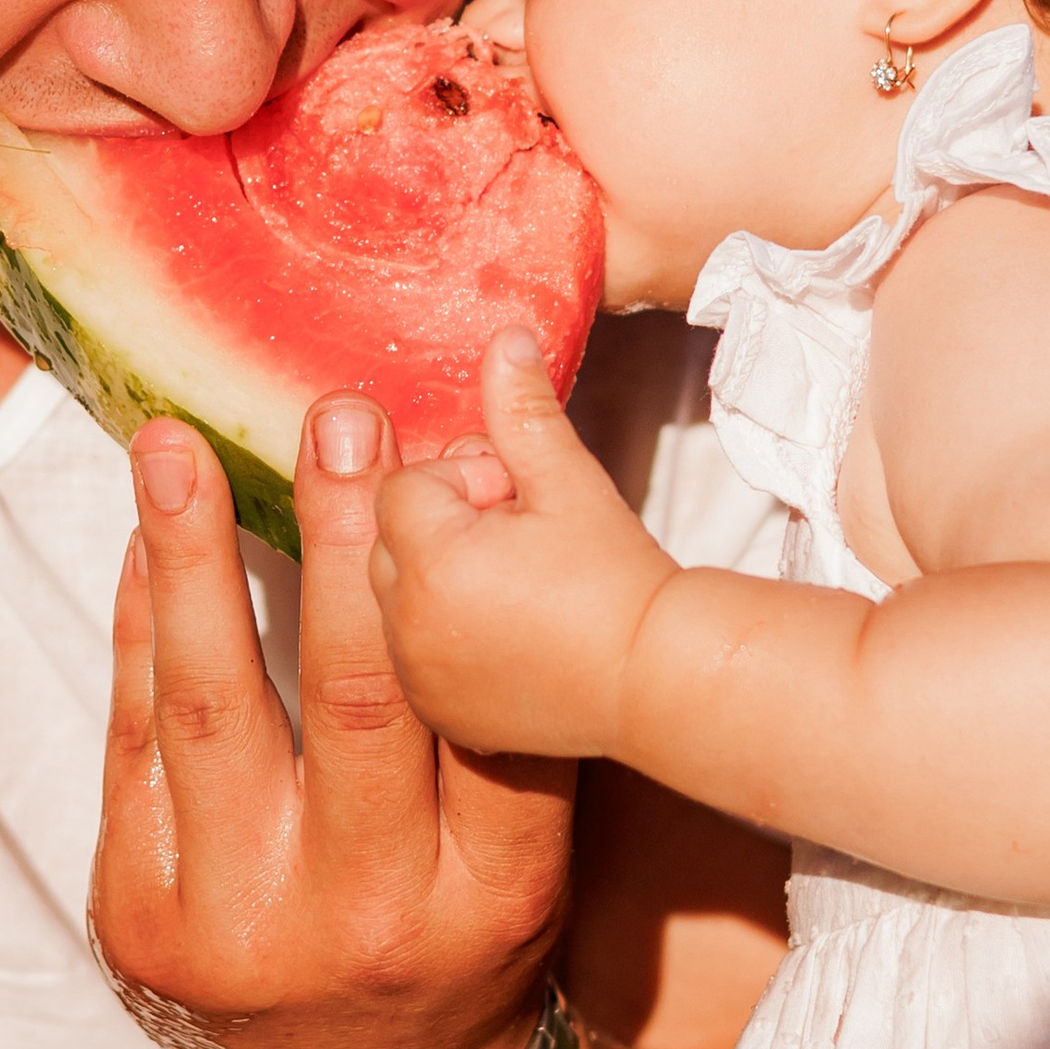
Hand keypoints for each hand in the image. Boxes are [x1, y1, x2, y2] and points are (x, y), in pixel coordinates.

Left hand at [89, 387, 575, 1048]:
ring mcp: (238, 923)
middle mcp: (367, 914)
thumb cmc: (458, 930)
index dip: (456, 585)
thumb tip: (475, 501)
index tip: (445, 460)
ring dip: (190, 560)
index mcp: (492, 894)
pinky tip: (144, 539)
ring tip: (172, 448)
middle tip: (335, 416)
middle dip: (342, 543)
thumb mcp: (526, 849)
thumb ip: (505, 709)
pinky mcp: (139, 915)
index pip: (487, 720)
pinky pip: (133, 741)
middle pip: (353, 699)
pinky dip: (139, 628)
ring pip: (213, 707)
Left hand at [370, 327, 678, 762]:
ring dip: (440, 580)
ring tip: (519, 589)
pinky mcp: (437, 712)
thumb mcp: (569, 481)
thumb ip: (522, 408)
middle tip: (523, 546)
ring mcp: (417, 675)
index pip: (405, 488)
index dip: (466, 485)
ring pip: (397, 595)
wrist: (659, 682)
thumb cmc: (618, 577)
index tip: (521, 507)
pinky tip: (509, 634)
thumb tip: (505, 337)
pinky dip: (444, 636)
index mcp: (431, 561)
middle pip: (390, 539)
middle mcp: (406, 625)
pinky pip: (411, 653)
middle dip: (446, 529)